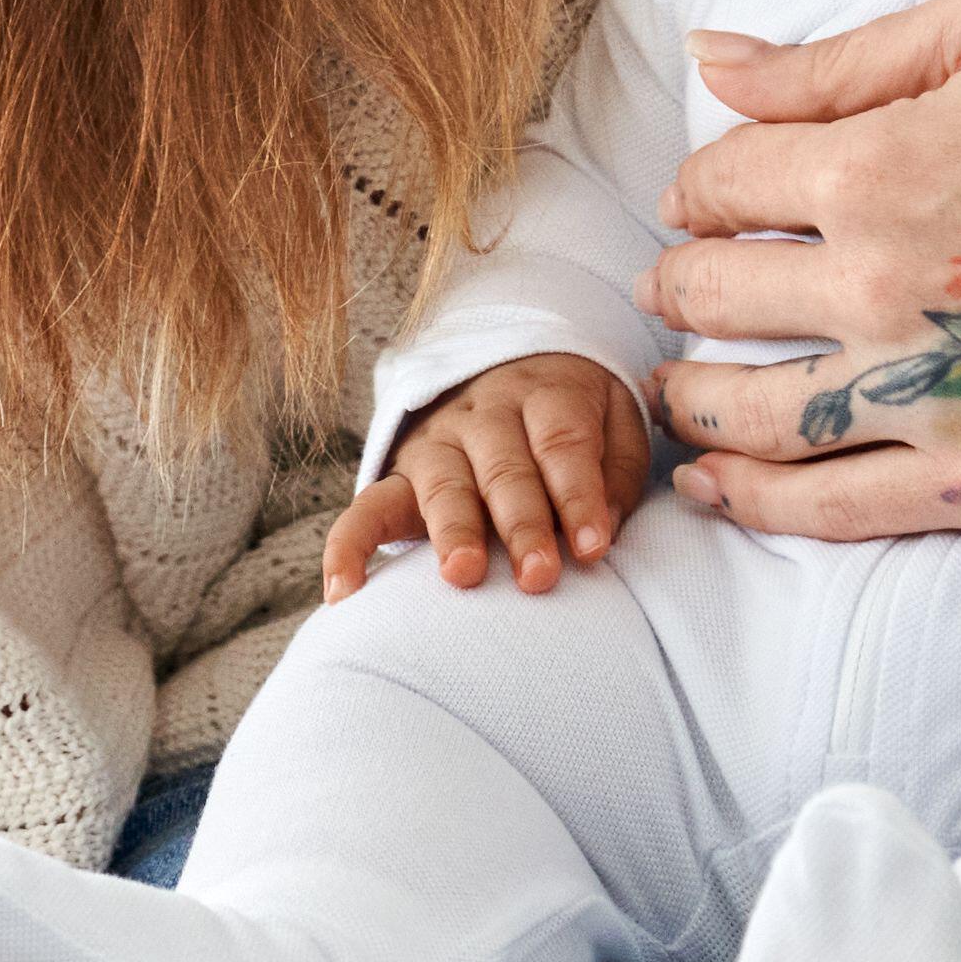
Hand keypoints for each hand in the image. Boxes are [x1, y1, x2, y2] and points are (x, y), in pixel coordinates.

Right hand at [322, 354, 648, 597]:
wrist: (509, 369)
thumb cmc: (573, 418)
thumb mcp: (615, 421)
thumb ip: (616, 471)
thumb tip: (605, 530)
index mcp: (544, 397)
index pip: (560, 442)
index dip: (576, 494)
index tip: (593, 547)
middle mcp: (484, 417)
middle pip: (502, 468)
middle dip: (521, 523)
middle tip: (538, 576)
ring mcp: (436, 444)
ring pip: (442, 485)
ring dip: (452, 531)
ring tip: (462, 574)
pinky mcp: (398, 477)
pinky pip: (365, 509)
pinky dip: (347, 548)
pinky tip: (344, 592)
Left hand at [641, 0, 960, 539]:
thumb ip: (836, 57)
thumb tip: (708, 55)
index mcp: (874, 169)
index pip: (720, 185)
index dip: (699, 186)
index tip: (700, 197)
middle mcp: (881, 293)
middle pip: (714, 300)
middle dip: (680, 288)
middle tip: (676, 286)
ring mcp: (934, 398)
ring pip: (751, 416)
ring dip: (692, 401)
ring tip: (678, 389)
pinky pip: (835, 510)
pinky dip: (756, 502)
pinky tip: (715, 487)